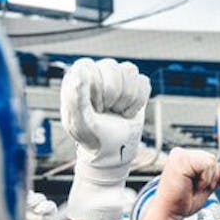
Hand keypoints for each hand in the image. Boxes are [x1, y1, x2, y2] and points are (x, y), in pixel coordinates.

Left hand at [61, 58, 150, 219]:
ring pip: (130, 71)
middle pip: (112, 67)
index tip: (94, 107)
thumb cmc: (91, 138)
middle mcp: (97, 73)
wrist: (112, 152)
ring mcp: (117, 78)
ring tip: (117, 111)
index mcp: (77, 78)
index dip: (95, 88)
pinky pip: (143, 82)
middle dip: (113, 95)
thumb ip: (75, 96)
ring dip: (126, 98)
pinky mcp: (134, 87)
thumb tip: (80, 72)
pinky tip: (127, 111)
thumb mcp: (78, 122)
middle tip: (106, 111)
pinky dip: (138, 101)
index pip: (89, 66)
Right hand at [154, 148, 219, 219]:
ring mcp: (179, 156)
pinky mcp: (180, 160)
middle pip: (212, 158)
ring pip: (211, 160)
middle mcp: (180, 155)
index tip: (200, 186)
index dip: (211, 175)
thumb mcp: (205, 188)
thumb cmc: (181, 203)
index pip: (209, 159)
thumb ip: (217, 178)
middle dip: (211, 177)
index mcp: (184, 159)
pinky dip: (204, 178)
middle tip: (197, 188)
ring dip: (207, 178)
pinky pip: (206, 164)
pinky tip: (192, 185)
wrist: (169, 212)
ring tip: (194, 186)